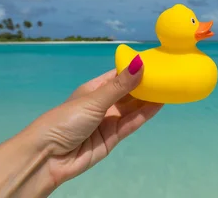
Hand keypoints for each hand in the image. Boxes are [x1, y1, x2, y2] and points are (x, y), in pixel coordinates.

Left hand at [32, 56, 162, 188]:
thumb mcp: (94, 100)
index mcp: (94, 89)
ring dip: (149, 99)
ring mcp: (108, 121)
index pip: (119, 75)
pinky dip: (145, 114)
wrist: (48, 157)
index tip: (155, 61)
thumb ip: (120, 85)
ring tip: (169, 88)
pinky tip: (160, 104)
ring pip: (133, 107)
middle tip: (168, 74)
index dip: (135, 68)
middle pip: (129, 92)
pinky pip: (132, 123)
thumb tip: (140, 63)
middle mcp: (103, 104)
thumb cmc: (66, 120)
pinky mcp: (113, 138)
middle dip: (145, 84)